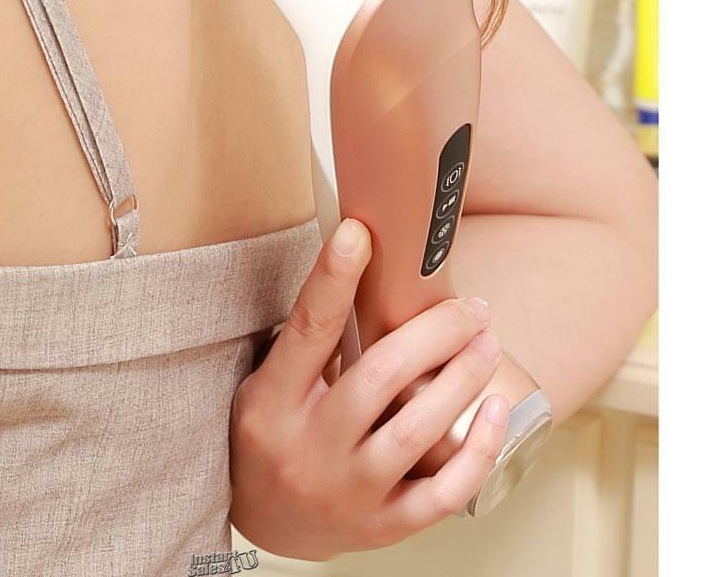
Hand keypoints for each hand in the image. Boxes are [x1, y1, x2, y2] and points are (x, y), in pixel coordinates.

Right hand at [229, 218, 509, 560]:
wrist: (267, 526)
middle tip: (469, 308)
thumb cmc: (272, 437)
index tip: (359, 233)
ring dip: (461, 379)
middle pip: (378, 377)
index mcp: (273, 401)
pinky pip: (443, 494)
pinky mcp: (382, 527)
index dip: (332, 278)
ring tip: (486, 343)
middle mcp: (309, 446)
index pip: (307, 329)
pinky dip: (478, 450)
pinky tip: (496, 411)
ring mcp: (348, 491)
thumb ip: (308, 343)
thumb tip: (359, 269)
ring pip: (416, 432)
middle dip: (434, 333)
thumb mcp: (266, 384)